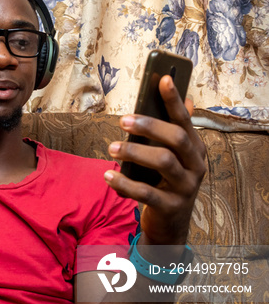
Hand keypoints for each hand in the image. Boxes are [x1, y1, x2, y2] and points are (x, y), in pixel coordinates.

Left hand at [104, 75, 206, 244]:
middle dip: (149, 126)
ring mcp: (186, 187)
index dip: (174, 100)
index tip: (162, 79)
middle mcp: (196, 166)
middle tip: (122, 120)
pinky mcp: (171, 207)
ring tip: (112, 148)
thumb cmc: (165, 182)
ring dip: (135, 152)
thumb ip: (170, 132)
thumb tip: (183, 99)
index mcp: (195, 149)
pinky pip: (146, 193)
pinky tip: (107, 175)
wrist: (170, 225)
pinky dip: (124, 183)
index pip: (185, 120)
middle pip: (177, 139)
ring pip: (164, 162)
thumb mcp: (170, 157)